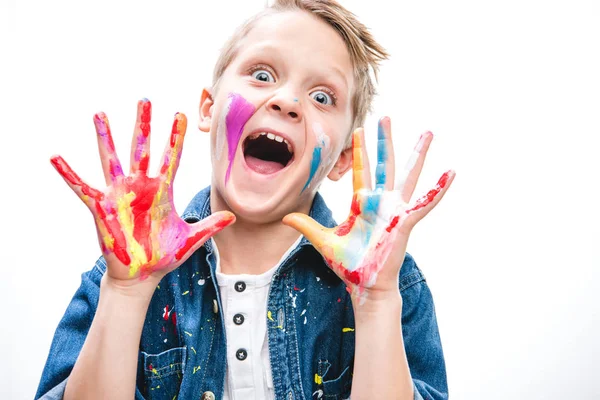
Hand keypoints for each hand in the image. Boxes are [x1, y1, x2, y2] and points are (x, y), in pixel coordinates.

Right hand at [51, 99, 234, 284]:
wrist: (141, 275)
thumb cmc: (163, 256)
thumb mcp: (190, 239)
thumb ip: (210, 225)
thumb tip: (233, 217)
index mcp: (161, 191)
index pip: (170, 158)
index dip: (175, 138)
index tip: (181, 115)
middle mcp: (140, 187)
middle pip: (141, 149)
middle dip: (144, 125)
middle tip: (145, 100)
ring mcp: (119, 195)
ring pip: (112, 159)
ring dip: (106, 137)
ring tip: (100, 114)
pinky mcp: (101, 208)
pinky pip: (82, 188)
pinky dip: (68, 174)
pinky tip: (55, 157)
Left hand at [283, 117, 453, 303]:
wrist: (365, 284)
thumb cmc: (349, 264)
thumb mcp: (324, 241)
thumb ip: (307, 225)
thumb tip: (285, 217)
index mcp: (362, 203)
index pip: (361, 169)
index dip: (360, 149)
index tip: (360, 129)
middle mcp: (380, 202)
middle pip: (384, 164)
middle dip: (384, 140)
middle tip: (385, 117)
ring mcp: (394, 210)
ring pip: (408, 175)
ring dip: (417, 154)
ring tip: (428, 133)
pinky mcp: (405, 221)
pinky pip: (425, 202)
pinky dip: (438, 188)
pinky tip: (450, 172)